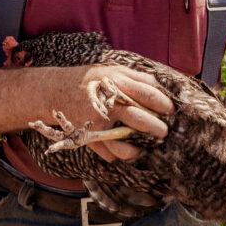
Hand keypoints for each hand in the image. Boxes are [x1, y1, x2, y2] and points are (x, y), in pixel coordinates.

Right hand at [48, 64, 173, 161]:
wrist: (55, 89)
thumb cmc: (91, 79)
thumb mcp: (114, 70)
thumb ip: (137, 77)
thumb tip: (161, 86)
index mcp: (117, 83)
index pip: (148, 95)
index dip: (163, 104)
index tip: (170, 110)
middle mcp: (108, 103)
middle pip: (140, 119)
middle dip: (157, 128)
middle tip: (163, 131)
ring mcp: (98, 122)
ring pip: (124, 143)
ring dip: (138, 148)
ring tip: (144, 147)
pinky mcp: (89, 136)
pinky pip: (108, 153)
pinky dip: (118, 155)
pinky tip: (125, 150)